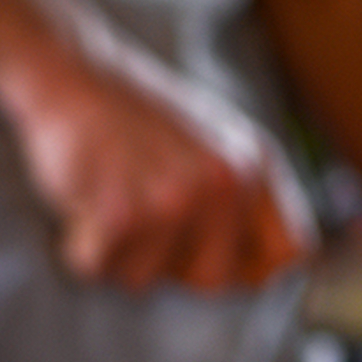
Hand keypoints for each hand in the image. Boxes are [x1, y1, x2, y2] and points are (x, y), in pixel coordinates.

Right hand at [3, 33, 316, 291]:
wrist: (74, 78)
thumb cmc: (135, 124)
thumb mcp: (212, 153)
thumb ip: (249, 208)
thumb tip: (286, 268)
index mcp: (254, 168)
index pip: (286, 256)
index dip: (249, 269)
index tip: (210, 254)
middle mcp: (224, 184)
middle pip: (210, 283)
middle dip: (172, 264)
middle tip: (146, 216)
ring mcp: (173, 199)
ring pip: (143, 279)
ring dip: (115, 253)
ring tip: (109, 199)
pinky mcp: (120, 213)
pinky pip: (96, 268)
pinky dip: (79, 246)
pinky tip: (83, 203)